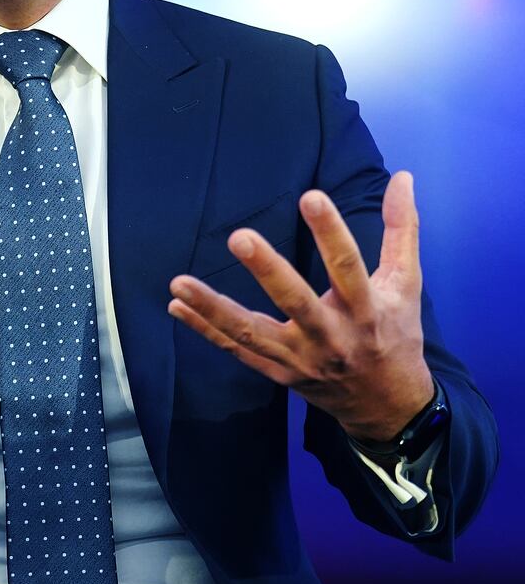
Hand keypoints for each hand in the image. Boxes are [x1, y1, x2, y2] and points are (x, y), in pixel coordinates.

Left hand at [168, 172, 433, 441]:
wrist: (386, 407)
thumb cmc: (395, 334)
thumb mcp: (406, 284)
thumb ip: (402, 229)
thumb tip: (402, 177)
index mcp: (366, 310)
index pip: (348, 266)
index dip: (330, 232)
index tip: (310, 197)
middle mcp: (331, 337)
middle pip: (296, 303)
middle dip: (268, 271)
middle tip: (239, 237)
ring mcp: (300, 359)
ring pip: (253, 334)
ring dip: (213, 308)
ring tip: (179, 283)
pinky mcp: (278, 373)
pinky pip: (237, 350)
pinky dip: (205, 329)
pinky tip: (177, 305)